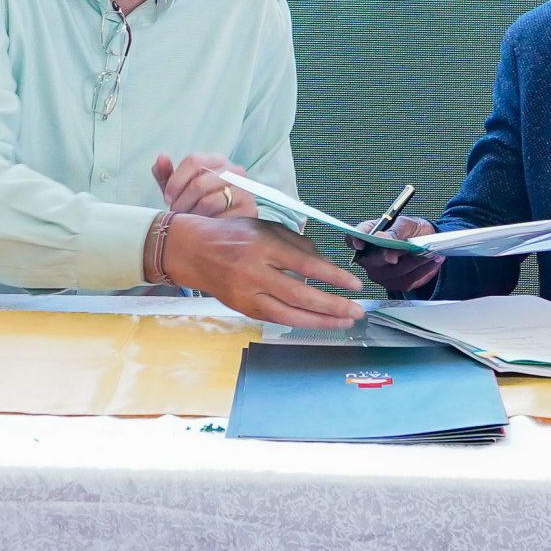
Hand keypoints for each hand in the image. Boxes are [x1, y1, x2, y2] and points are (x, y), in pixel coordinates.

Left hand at [153, 153, 255, 217]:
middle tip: (176, 214)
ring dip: (193, 216)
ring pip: (208, 202)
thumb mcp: (179, 188)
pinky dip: (208, 225)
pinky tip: (205, 227)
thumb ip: (166, 174)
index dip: (175, 181)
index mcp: (216, 160)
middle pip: (198, 184)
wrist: (222, 225)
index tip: (167, 197)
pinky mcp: (249, 209)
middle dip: (181, 202)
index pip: (193, 161)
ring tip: (189, 221)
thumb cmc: (196, 202)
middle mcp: (234, 170)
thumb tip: (161, 159)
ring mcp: (244, 189)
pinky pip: (221, 218)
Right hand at [162, 215, 364, 328]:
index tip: (354, 285)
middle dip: (332, 306)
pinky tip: (319, 322)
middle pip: (300, 295)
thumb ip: (299, 245)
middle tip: (357, 311)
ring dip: (321, 321)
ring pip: (289, 315)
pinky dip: (301, 322)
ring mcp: (247, 294)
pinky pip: (277, 319)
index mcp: (263, 245)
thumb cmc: (235, 235)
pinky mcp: (243, 309)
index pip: (305, 265)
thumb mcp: (267, 228)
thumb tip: (328, 266)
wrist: (193, 251)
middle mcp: (254, 271)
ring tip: (344, 322)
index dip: (333, 277)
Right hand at [351, 216, 442, 293]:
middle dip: (389, 254)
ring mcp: (380, 274)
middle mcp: (369, 258)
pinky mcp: (395, 284)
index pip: (352, 239)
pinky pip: (407, 280)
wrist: (428, 243)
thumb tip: (380, 237)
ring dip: (414, 262)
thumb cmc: (412, 231)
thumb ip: (395, 230)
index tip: (361, 243)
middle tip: (406, 248)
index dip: (354, 241)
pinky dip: (423, 271)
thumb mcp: (407, 223)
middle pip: (372, 260)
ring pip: (393, 272)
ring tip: (430, 252)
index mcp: (367, 237)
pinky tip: (433, 261)